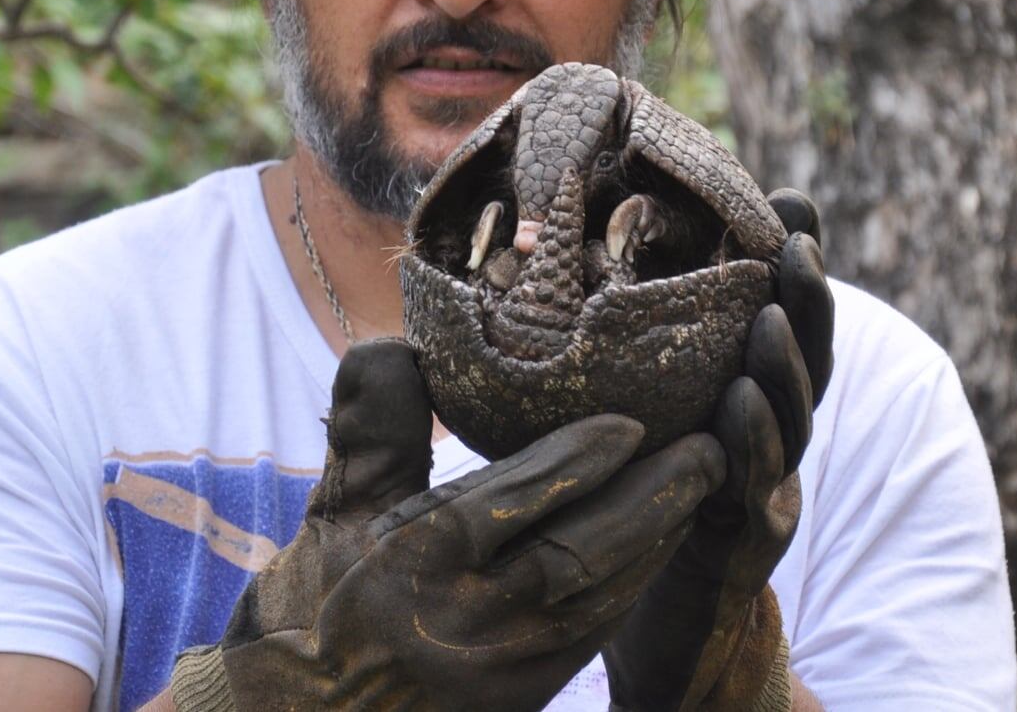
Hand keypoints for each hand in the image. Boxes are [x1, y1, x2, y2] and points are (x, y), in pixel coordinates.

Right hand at [169, 339, 726, 711]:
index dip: (575, 463)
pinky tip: (660, 550)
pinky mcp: (519, 706)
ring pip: (599, 604)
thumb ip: (375, 429)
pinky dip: (630, 590)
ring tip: (701, 489)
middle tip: (709, 450)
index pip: (509, 506)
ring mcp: (497, 676)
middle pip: (577, 558)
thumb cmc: (308, 615)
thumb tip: (403, 341)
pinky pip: (591, 641)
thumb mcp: (331, 514)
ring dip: (656, 546)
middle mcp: (463, 627)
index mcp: (410, 567)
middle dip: (652, 503)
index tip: (633, 421)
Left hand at [603, 190, 834, 711]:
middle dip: (805, 296)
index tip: (789, 200)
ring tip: (771, 315)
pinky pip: (759, 491)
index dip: (787, 259)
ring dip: (786, 364)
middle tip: (797, 242)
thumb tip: (542, 257)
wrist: (660, 629)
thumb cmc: (633, 504)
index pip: (775, 314)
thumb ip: (619, 351)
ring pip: (791, 417)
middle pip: (800, 354)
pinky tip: (740, 408)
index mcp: (740, 389)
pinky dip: (755, 447)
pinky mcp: (748, 542)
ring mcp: (766, 485)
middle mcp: (764, 429)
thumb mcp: (629, 413)